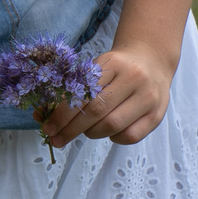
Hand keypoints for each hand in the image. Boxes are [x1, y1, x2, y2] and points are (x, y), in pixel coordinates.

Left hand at [39, 45, 174, 147]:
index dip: (61, 114)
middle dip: (70, 129)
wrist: (151, 60)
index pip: (82, 93)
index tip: (46, 127)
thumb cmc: (115, 68)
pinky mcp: (157, 115)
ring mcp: (149, 97)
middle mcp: (134, 79)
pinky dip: (113, 138)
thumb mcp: (95, 70)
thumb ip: (71, 90)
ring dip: (91, 133)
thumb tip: (40, 115)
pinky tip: (108, 130)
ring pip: (112, 126)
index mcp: (113, 63)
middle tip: (55, 139)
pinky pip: (130, 136)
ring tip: (84, 130)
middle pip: (96, 112)